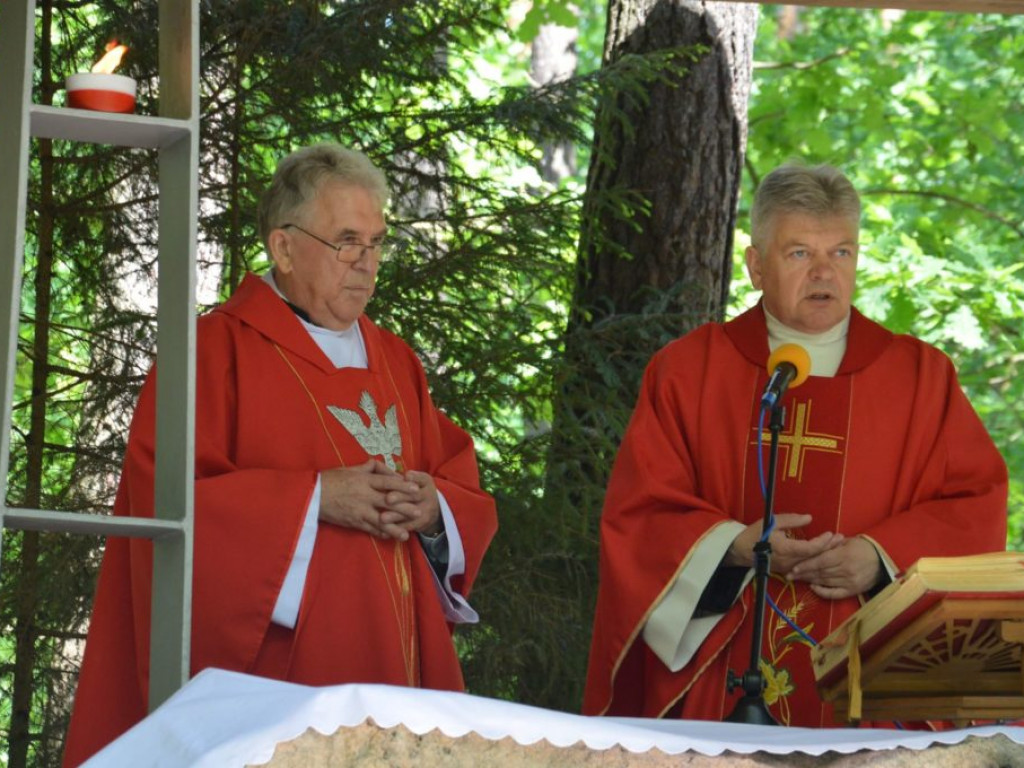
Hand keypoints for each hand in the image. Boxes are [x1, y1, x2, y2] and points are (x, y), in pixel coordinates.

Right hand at [318, 460, 419, 540]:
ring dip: (395, 528)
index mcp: (364, 480)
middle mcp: (364, 495)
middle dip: (405, 508)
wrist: (312, 495)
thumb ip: (369, 467)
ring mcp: (359, 510)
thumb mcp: (350, 469)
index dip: (403, 486)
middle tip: (419, 512)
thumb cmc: (331, 479)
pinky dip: (380, 533)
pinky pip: (369, 529)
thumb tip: (386, 467)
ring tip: (407, 535)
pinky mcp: (353, 522)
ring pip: (380, 520)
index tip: (415, 489)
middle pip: (388, 502)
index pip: (387, 482)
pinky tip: (389, 537)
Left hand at [379, 468, 441, 535]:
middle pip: (414, 496)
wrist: (433, 510)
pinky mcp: (421, 523)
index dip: (414, 477)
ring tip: (382, 518)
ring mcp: (426, 510)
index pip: (421, 478)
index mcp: (425, 482)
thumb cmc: (414, 491)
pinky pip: (408, 526)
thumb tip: (376, 465)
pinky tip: (384, 529)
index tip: (406, 476)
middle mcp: (428, 495)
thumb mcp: (413, 480)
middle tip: (388, 499)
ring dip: (395, 516)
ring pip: (409, 513)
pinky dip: (396, 528)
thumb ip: (397, 475)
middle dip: (400, 497)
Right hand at [723, 513, 843, 573]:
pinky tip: (825, 557)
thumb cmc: (756, 534)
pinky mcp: (787, 570)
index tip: (831, 533)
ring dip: (825, 555)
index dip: (823, 541)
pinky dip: (817, 561)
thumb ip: (791, 520)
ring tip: (837, 547)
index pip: (811, 548)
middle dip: (830, 548)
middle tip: (842, 539)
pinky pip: (806, 568)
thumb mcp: (771, 522)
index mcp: (786, 548)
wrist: (741, 551)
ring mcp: (789, 568)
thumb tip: (809, 518)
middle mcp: (790, 561)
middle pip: (815, 557)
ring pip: (812, 564)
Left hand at [787, 536, 882, 599]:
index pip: (820, 562)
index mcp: (844, 556)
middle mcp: (846, 570)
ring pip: (825, 582)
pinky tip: (813, 587)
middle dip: (803, 574)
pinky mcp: (853, 591)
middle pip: (820, 573)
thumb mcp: (848, 541)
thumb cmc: (863, 547)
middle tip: (789, 575)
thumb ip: (831, 545)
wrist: (883, 560)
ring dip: (809, 580)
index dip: (806, 565)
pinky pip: (835, 594)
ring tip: (798, 579)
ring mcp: (849, 582)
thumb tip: (814, 547)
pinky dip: (823, 592)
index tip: (793, 567)